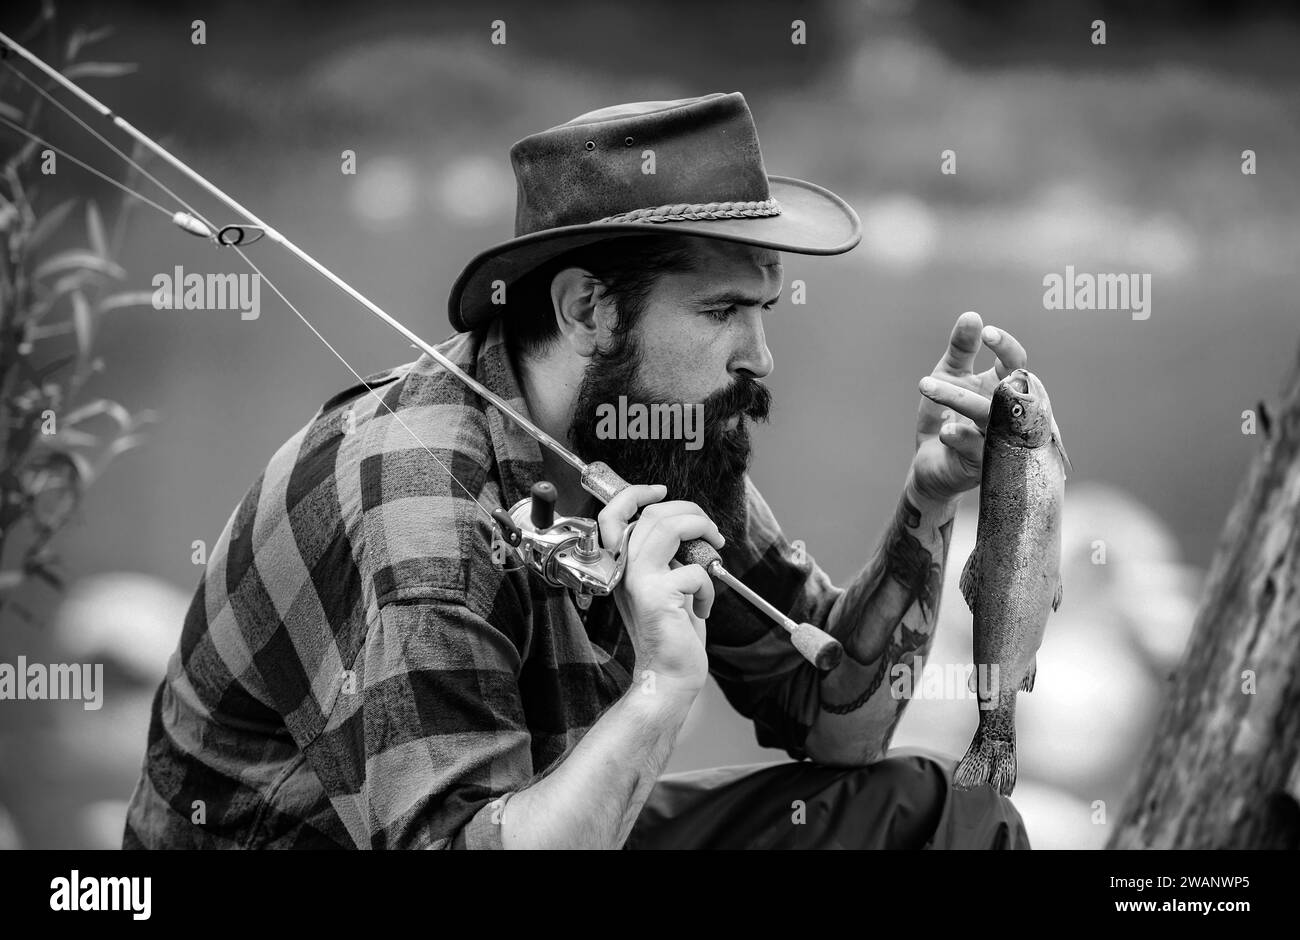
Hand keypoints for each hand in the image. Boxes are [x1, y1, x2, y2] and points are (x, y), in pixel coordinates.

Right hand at [597, 484, 723, 691]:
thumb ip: (664, 555)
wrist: (669, 674)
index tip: (661, 491)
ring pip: (668, 528)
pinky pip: (694, 570)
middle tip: (711, 531)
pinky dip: (709, 587)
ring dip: (702, 531)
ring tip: (715, 549)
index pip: (613, 514)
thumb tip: (685, 526)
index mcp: (621, 563)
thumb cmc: (671, 632)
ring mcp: (637, 580)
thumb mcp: (664, 584)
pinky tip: (703, 607)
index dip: (636, 494)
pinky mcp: (657, 595)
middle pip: (653, 514)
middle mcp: (622, 568)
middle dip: (692, 512)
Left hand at [910, 311, 1028, 502]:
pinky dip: (960, 436)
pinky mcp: (982, 463)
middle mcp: (1006, 412)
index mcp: (1002, 388)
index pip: (1015, 363)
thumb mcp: (949, 377)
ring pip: (986, 415)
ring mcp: (997, 438)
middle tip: (935, 373)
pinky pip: (976, 447)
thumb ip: (961, 349)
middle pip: (1001, 389)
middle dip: (969, 377)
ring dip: (955, 399)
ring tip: (925, 386)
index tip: (986, 333)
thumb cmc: (947, 416)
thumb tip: (972, 316)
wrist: (929, 464)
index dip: (1005, 347)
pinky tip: (945, 430)